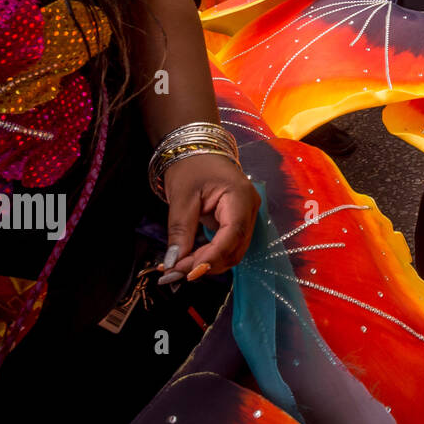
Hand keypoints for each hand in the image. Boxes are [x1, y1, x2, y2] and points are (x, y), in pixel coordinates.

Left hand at [157, 152, 259, 283]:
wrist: (197, 151)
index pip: (232, 234)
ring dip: (207, 263)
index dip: (212, 257)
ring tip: (178, 268)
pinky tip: (189, 260)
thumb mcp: (182, 197)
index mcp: (240, 196)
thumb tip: (173, 264)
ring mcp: (247, 216)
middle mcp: (250, 208)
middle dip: (206, 264)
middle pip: (235, 248)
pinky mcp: (237, 222)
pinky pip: (228, 246)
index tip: (187, 272)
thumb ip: (180, 231)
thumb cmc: (191, 167)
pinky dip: (209, 256)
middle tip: (174, 272)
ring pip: (233, 251)